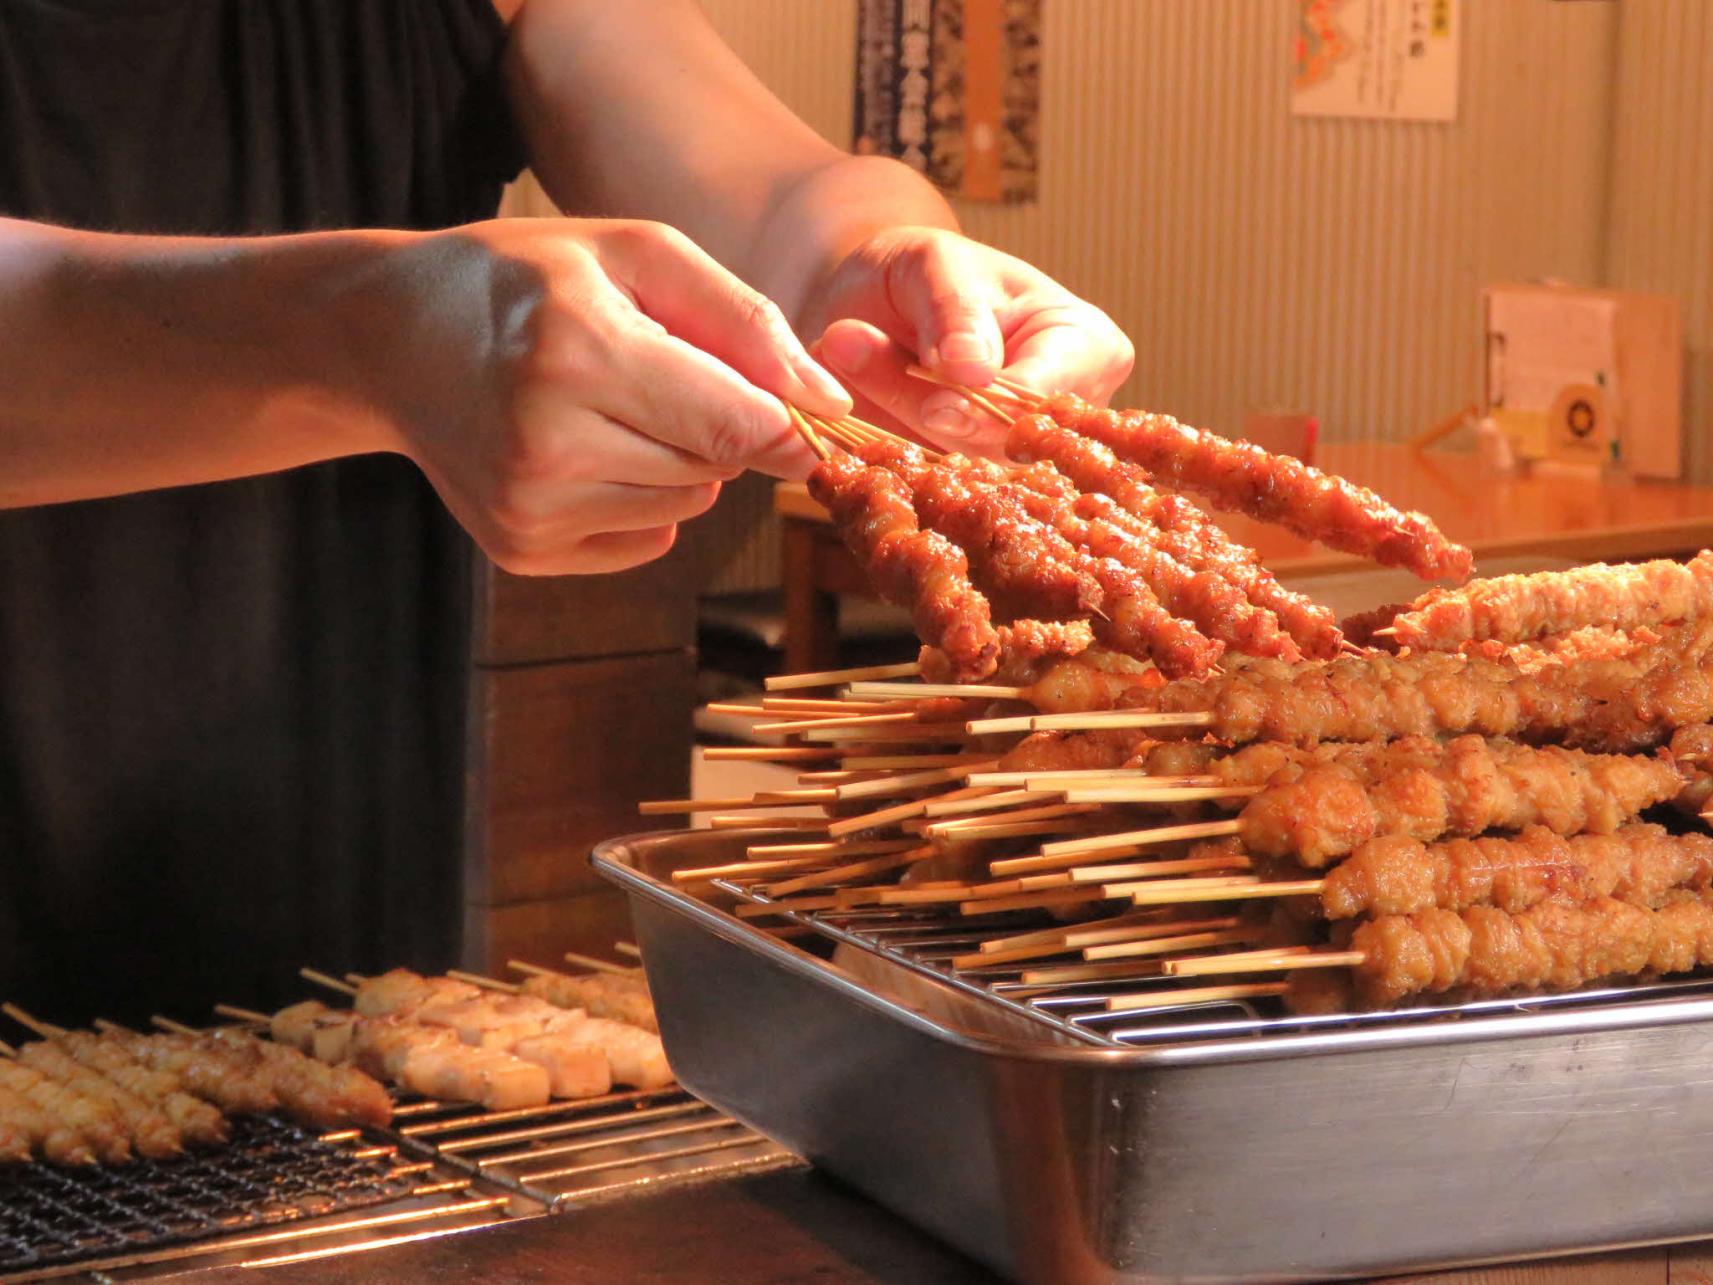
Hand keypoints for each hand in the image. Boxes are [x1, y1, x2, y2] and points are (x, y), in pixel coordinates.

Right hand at [363, 218, 849, 573]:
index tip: (811, 411)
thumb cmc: (527, 280)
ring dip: (680, 462)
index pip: (735, 425)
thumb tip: (829, 400)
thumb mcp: (636, 255)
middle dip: (721, 425)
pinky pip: (645, 542)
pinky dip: (641, 500)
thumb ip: (744, 321)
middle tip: (666, 372)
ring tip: (615, 406)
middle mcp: (547, 444)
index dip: (789, 425)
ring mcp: (528, 508)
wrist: (392, 336)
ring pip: (686, 509)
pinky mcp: (521, 550)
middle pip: (714, 467)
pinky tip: (585, 448)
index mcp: (579, 353)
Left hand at [807, 226, 1132, 455]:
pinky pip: (921, 481)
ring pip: (954, 465)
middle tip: (845, 344)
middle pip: (1002, 442)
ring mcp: (1010, 456)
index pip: (1051, 399)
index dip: (991, 408)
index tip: (936, 407)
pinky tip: (847, 399)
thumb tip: (975, 374)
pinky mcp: (960, 482)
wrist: (875, 302)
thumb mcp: (936, 264)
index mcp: (1087, 348)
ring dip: (887, 417)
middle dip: (923, 407)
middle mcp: (1058, 415)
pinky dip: (878, 445)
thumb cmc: (925, 272)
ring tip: (841, 346)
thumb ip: (956, 311)